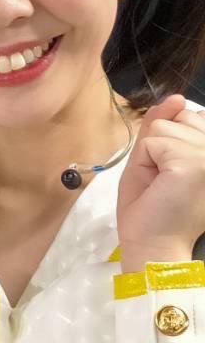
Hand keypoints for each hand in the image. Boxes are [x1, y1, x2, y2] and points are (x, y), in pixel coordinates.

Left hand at [117, 95, 204, 266]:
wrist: (150, 246)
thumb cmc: (151, 210)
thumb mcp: (154, 159)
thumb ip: (163, 125)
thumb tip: (176, 97)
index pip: (191, 116)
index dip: (170, 143)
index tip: (173, 177)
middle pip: (178, 116)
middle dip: (160, 147)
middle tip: (164, 182)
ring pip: (164, 126)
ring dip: (152, 156)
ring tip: (162, 185)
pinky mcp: (197, 163)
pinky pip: (154, 141)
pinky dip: (146, 163)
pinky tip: (160, 185)